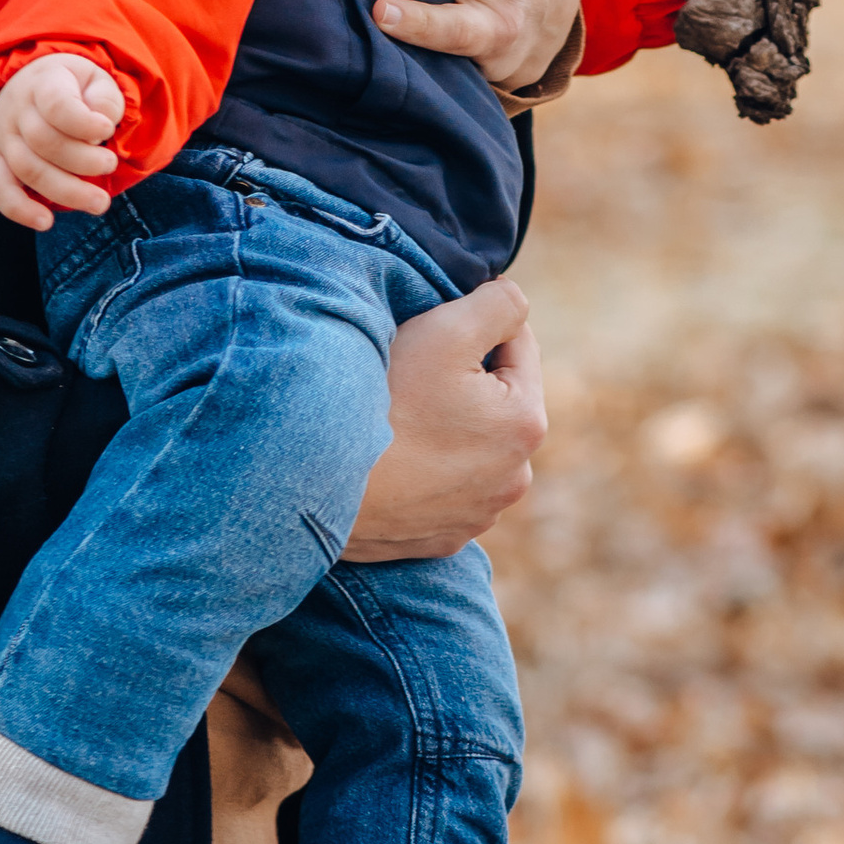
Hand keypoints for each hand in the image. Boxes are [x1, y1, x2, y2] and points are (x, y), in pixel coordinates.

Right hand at [0, 54, 123, 229]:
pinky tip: (45, 222)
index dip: (84, 123)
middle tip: (110, 165)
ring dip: (66, 191)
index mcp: (43, 82)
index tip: (107, 130)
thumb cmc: (72, 88)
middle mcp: (16, 109)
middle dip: (84, 161)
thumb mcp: (95, 79)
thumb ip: (105, 99)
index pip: (57, 104)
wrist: (30, 85)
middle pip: (44, 141)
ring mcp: (1, 136)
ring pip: (27, 169)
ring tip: (99, 202)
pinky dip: (19, 209)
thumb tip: (102, 123)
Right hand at [346, 279, 544, 561]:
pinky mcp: (442, 540)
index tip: (433, 329)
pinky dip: (426, 469)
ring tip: (399, 416)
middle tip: (411, 372)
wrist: (317, 479)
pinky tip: (392, 457)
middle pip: (496, 400)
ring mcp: (477, 515)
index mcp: (526, 424)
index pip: (519, 346)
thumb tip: (515, 303)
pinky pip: (444, 488)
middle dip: (466, 380)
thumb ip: (500, 303)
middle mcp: (514, 478)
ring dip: (450, 426)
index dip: (477, 326)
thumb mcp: (445, 329)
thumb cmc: (384, 399)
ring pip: (471, 446)